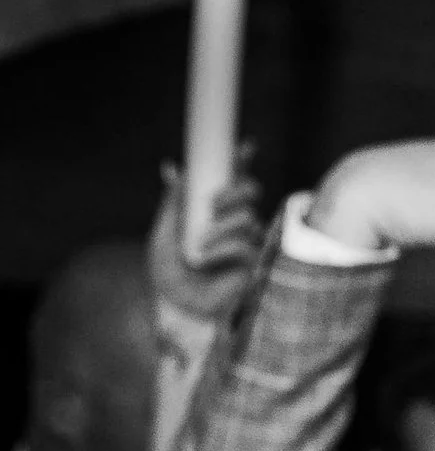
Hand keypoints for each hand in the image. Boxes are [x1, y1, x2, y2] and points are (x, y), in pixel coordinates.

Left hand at [150, 156, 263, 329]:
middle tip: (212, 204)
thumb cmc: (169, 271)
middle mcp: (234, 221)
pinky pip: (246, 246)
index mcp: (213, 210)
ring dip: (222, 228)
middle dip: (235, 192)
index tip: (244, 146)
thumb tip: (172, 168)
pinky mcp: (253, 265)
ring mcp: (247, 242)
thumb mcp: (165, 232)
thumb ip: (173, 203)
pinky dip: (224, 249)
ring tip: (199, 245)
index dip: (241, 160)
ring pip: (248, 218)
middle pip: (250, 192)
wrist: (176, 305)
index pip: (232, 179)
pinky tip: (205, 260)